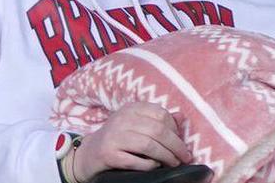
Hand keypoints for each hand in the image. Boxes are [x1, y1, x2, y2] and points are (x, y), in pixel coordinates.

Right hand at [71, 102, 192, 181]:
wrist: (90, 153)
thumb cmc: (119, 138)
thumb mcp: (136, 124)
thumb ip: (157, 120)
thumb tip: (181, 118)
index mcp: (131, 109)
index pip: (161, 114)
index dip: (175, 129)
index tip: (180, 141)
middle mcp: (122, 119)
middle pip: (158, 130)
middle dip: (176, 146)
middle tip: (184, 157)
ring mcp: (114, 136)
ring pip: (149, 145)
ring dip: (166, 157)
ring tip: (173, 163)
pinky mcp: (109, 154)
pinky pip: (136, 160)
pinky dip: (149, 165)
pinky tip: (154, 167)